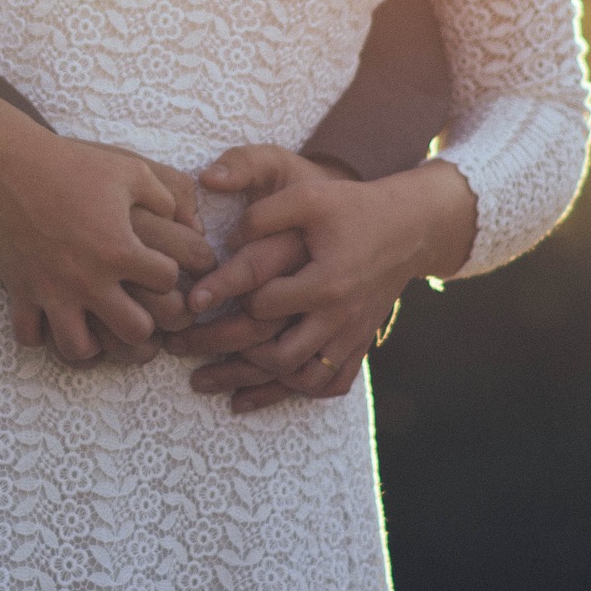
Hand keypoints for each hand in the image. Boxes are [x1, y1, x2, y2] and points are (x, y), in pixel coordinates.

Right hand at [0, 72, 217, 360]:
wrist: (6, 166)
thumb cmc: (71, 164)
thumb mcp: (130, 170)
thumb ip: (168, 197)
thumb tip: (187, 223)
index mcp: (121, 249)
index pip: (168, 282)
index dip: (172, 272)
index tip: (161, 264)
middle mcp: (90, 279)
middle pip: (136, 331)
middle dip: (146, 324)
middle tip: (140, 308)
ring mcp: (53, 290)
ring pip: (80, 348)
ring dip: (94, 343)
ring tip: (96, 325)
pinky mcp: (21, 291)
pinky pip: (29, 336)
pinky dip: (41, 334)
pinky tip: (51, 317)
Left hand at [182, 144, 475, 400]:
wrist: (412, 227)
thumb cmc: (353, 208)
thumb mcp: (309, 197)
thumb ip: (266, 214)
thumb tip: (225, 239)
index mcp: (325, 282)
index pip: (263, 303)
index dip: (223, 299)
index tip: (187, 303)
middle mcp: (339, 317)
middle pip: (277, 354)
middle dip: (224, 355)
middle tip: (178, 348)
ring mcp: (351, 334)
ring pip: (300, 376)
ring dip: (253, 383)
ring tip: (206, 380)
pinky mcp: (359, 342)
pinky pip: (330, 382)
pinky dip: (295, 391)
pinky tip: (260, 393)